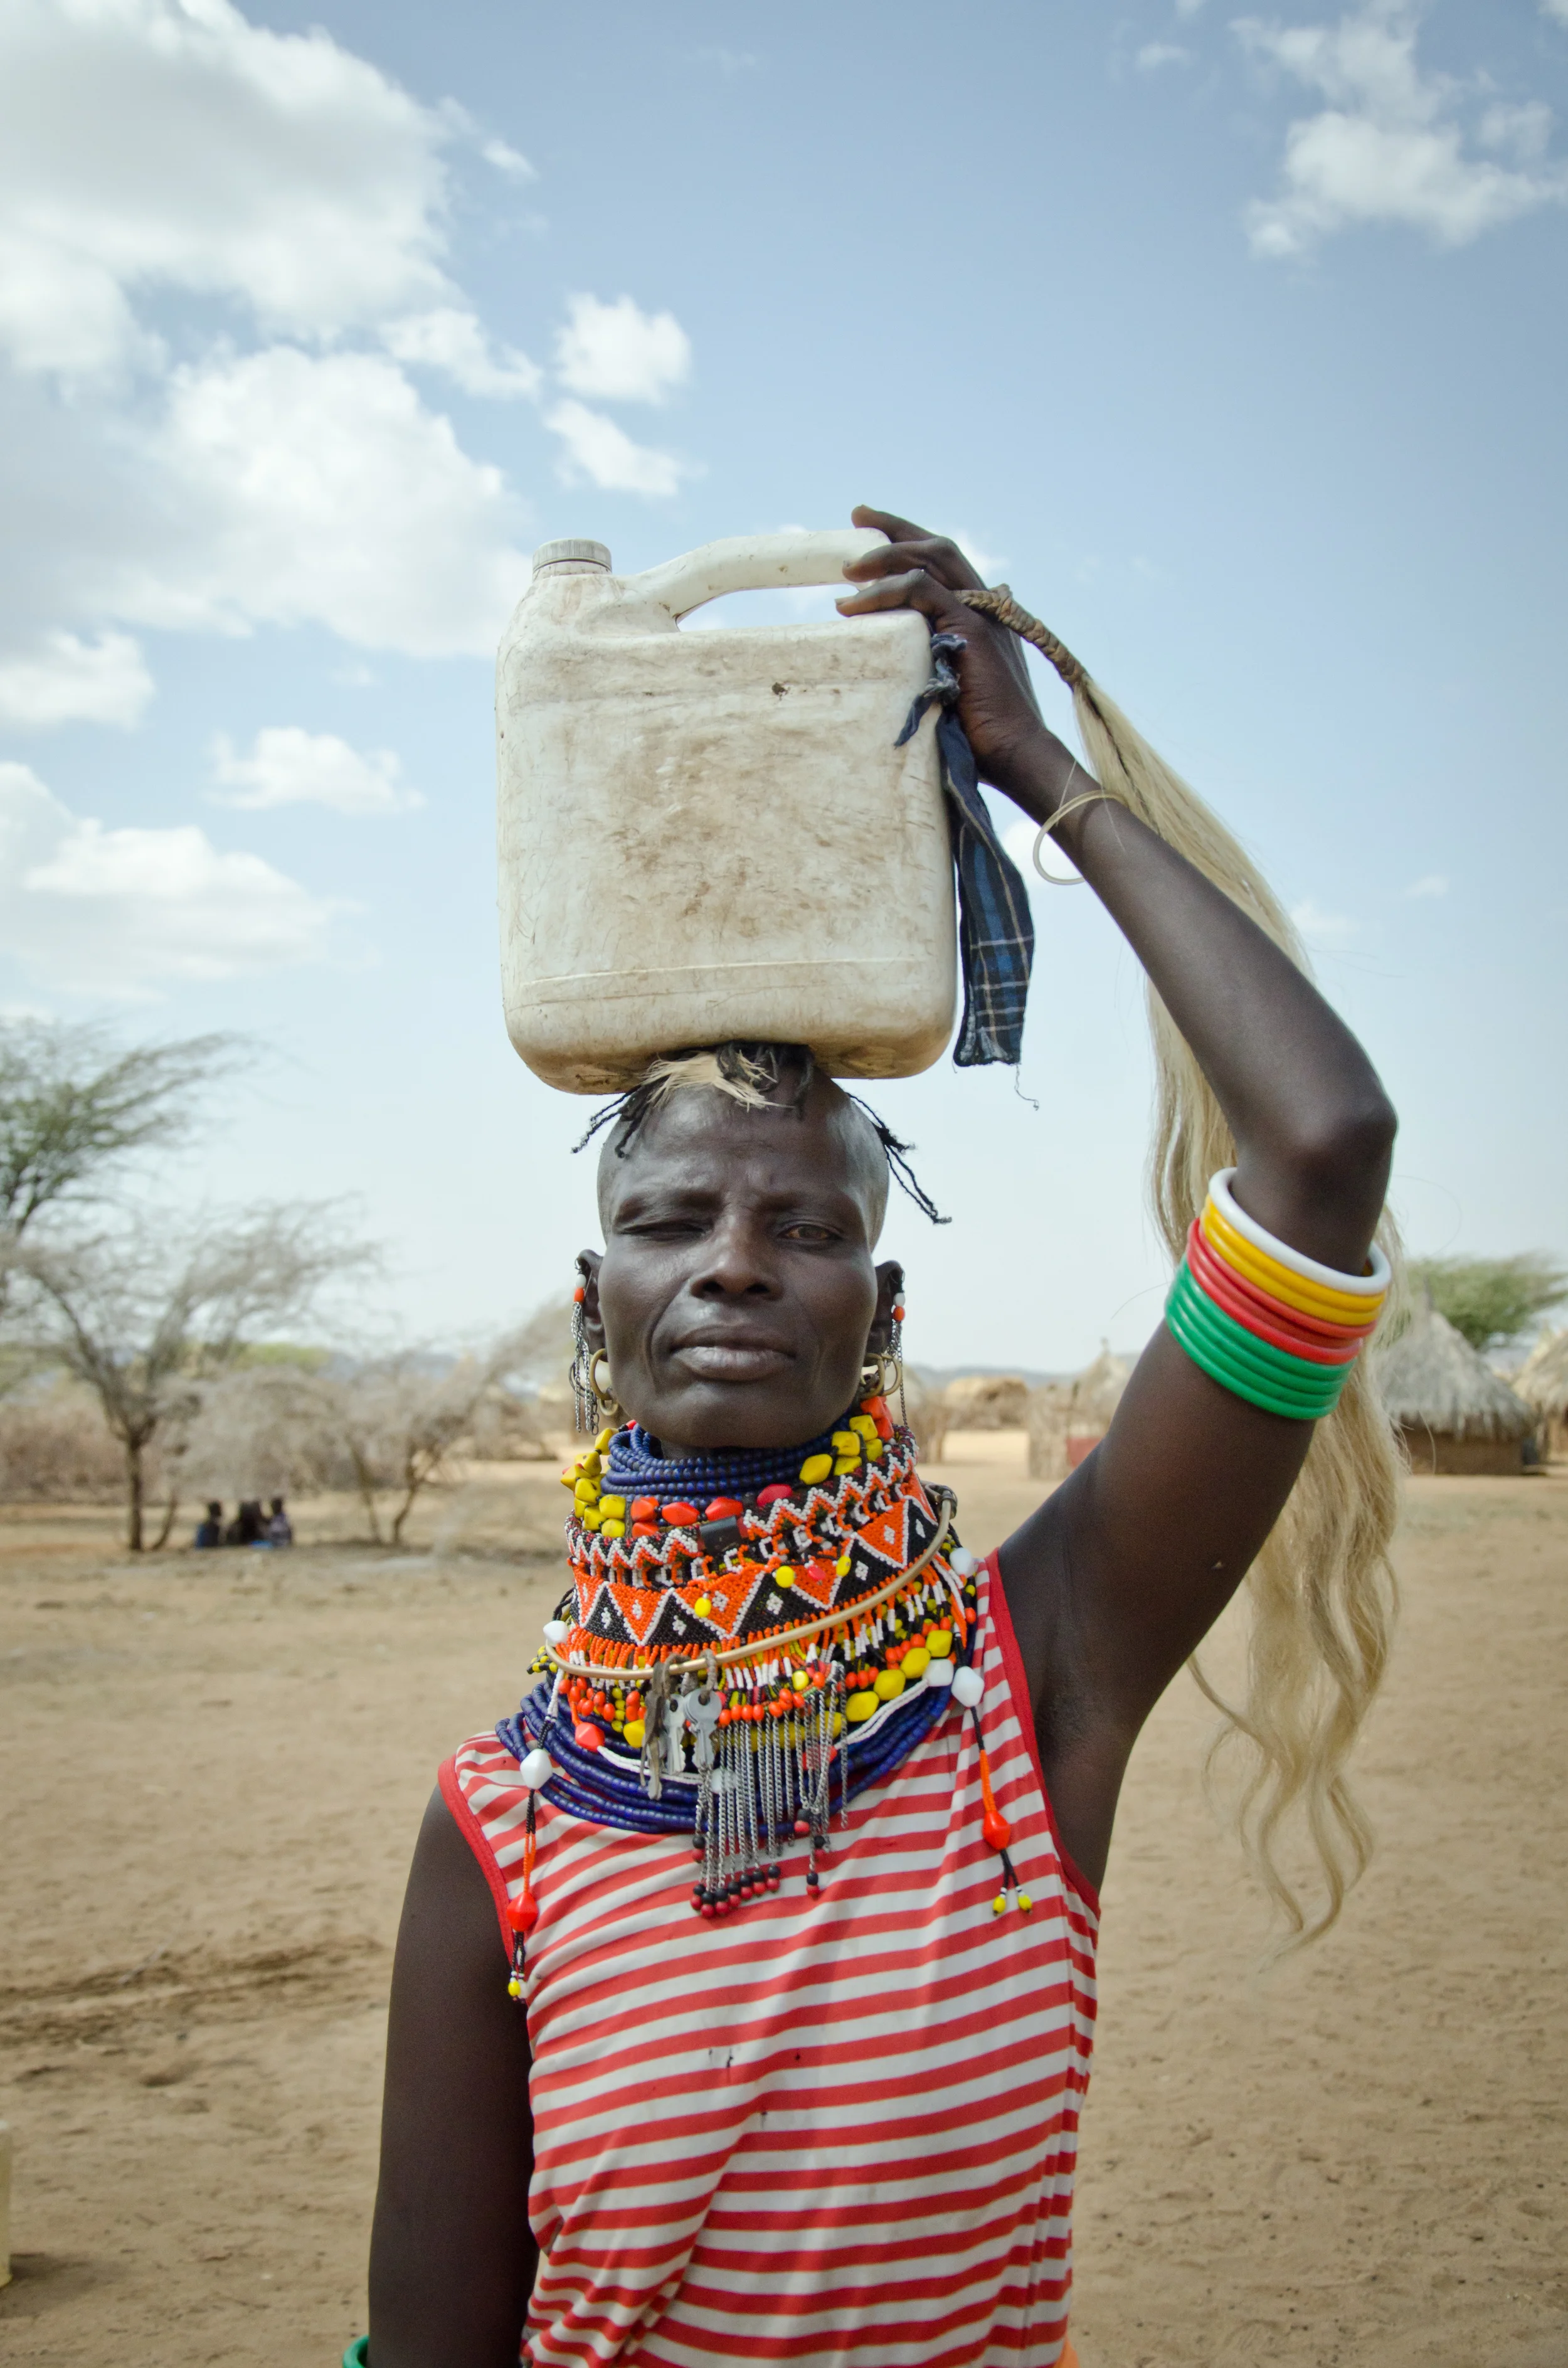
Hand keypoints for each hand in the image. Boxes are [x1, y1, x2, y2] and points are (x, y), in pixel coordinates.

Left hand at [837, 506, 1059, 804]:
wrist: (1017, 754)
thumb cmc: (986, 737)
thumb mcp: (955, 692)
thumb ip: (939, 669)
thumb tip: (914, 668)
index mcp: (983, 614)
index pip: (944, 562)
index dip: (910, 542)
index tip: (871, 533)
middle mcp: (985, 604)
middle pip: (937, 547)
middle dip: (896, 528)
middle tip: (858, 516)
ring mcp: (981, 613)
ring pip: (930, 559)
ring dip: (886, 556)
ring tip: (848, 570)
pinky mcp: (971, 628)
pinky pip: (923, 590)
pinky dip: (888, 590)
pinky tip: (857, 603)